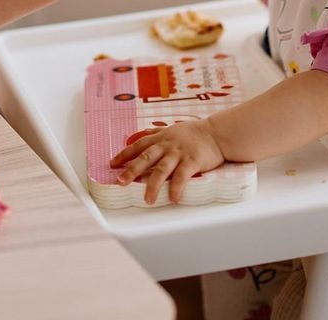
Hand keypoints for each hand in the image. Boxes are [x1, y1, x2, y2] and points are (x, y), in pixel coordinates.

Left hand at [110, 119, 224, 203]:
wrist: (215, 133)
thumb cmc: (193, 132)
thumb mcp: (172, 129)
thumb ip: (157, 132)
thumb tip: (144, 132)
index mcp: (160, 138)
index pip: (138, 146)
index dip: (124, 155)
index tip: (112, 164)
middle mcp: (167, 145)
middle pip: (146, 158)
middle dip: (131, 170)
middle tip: (120, 182)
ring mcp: (179, 153)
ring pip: (162, 169)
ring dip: (153, 185)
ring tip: (147, 200)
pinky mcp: (192, 161)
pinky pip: (182, 176)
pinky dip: (177, 187)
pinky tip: (172, 198)